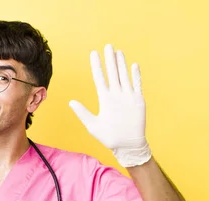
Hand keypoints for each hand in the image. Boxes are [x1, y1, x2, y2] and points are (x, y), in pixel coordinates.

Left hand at [69, 44, 151, 166]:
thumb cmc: (109, 137)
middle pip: (112, 73)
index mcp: (105, 99)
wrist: (127, 145)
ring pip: (124, 76)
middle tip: (107, 46)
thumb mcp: (92, 125)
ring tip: (118, 52)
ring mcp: (127, 97)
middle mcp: (116, 95)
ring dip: (121, 64)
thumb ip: (82, 112)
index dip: (97, 66)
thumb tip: (70, 102)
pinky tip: (133, 65)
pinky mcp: (138, 101)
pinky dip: (135, 76)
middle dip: (109, 60)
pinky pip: (137, 85)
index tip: (93, 53)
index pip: (100, 78)